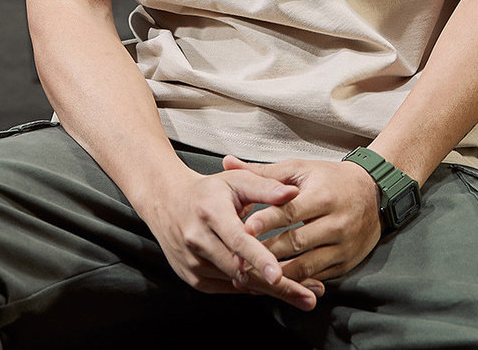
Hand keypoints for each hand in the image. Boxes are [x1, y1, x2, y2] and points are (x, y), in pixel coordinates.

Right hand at [140, 162, 324, 310]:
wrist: (167, 203)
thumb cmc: (206, 191)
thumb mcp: (235, 180)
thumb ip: (266, 186)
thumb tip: (293, 192)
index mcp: (211, 213)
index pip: (238, 240)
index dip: (259, 258)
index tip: (278, 274)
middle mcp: (199, 241)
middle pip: (242, 270)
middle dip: (278, 286)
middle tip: (310, 296)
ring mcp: (194, 263)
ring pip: (238, 283)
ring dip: (271, 291)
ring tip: (304, 294)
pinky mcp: (194, 278)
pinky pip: (229, 288)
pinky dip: (253, 288)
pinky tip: (276, 289)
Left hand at [222, 155, 383, 287]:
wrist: (374, 193)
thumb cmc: (330, 178)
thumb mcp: (300, 169)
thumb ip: (263, 173)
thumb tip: (227, 162)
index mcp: (323, 195)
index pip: (290, 211)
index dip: (267, 221)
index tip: (243, 230)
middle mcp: (336, 222)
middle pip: (296, 242)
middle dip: (266, 253)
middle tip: (238, 260)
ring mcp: (342, 246)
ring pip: (306, 266)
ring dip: (278, 274)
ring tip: (251, 278)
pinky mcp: (345, 264)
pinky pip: (317, 277)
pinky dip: (295, 283)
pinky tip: (275, 284)